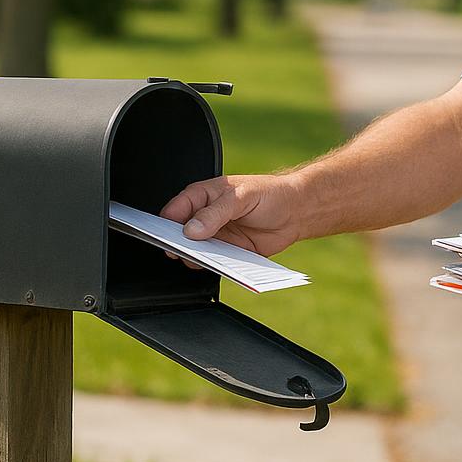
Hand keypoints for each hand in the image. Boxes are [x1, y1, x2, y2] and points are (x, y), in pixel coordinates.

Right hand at [158, 173, 305, 260]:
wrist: (297, 212)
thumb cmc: (270, 194)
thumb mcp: (242, 197)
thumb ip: (216, 212)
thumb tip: (192, 230)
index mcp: (204, 196)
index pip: (176, 209)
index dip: (167, 223)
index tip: (165, 236)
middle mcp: (206, 216)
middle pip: (181, 233)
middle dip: (178, 244)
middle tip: (179, 252)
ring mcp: (216, 236)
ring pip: (196, 251)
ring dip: (195, 257)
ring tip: (198, 261)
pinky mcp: (228, 252)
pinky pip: (215, 262)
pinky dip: (213, 266)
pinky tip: (217, 267)